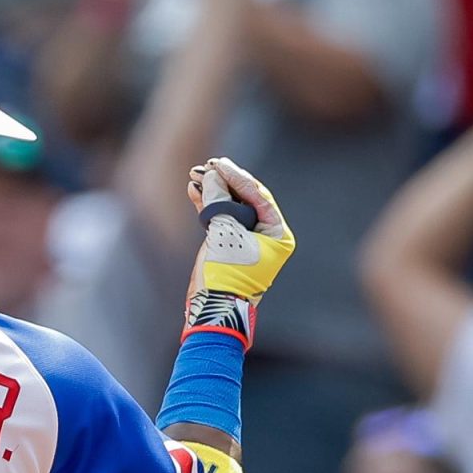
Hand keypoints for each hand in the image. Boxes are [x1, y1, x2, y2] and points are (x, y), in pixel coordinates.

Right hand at [185, 157, 295, 301]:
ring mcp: (246, 240)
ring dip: (214, 191)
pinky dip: (207, 205)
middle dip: (224, 182)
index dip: (237, 178)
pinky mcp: (227, 245)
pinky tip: (194, 190)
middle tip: (207, 166)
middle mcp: (266, 236)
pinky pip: (219, 219)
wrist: (212, 308)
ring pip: (230, 207)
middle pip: (245, 198)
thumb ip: (219, 202)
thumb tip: (211, 177)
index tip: (219, 164)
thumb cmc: (226, 274)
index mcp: (277, 235)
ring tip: (196, 175)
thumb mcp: (225, 233)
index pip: (259, 196)